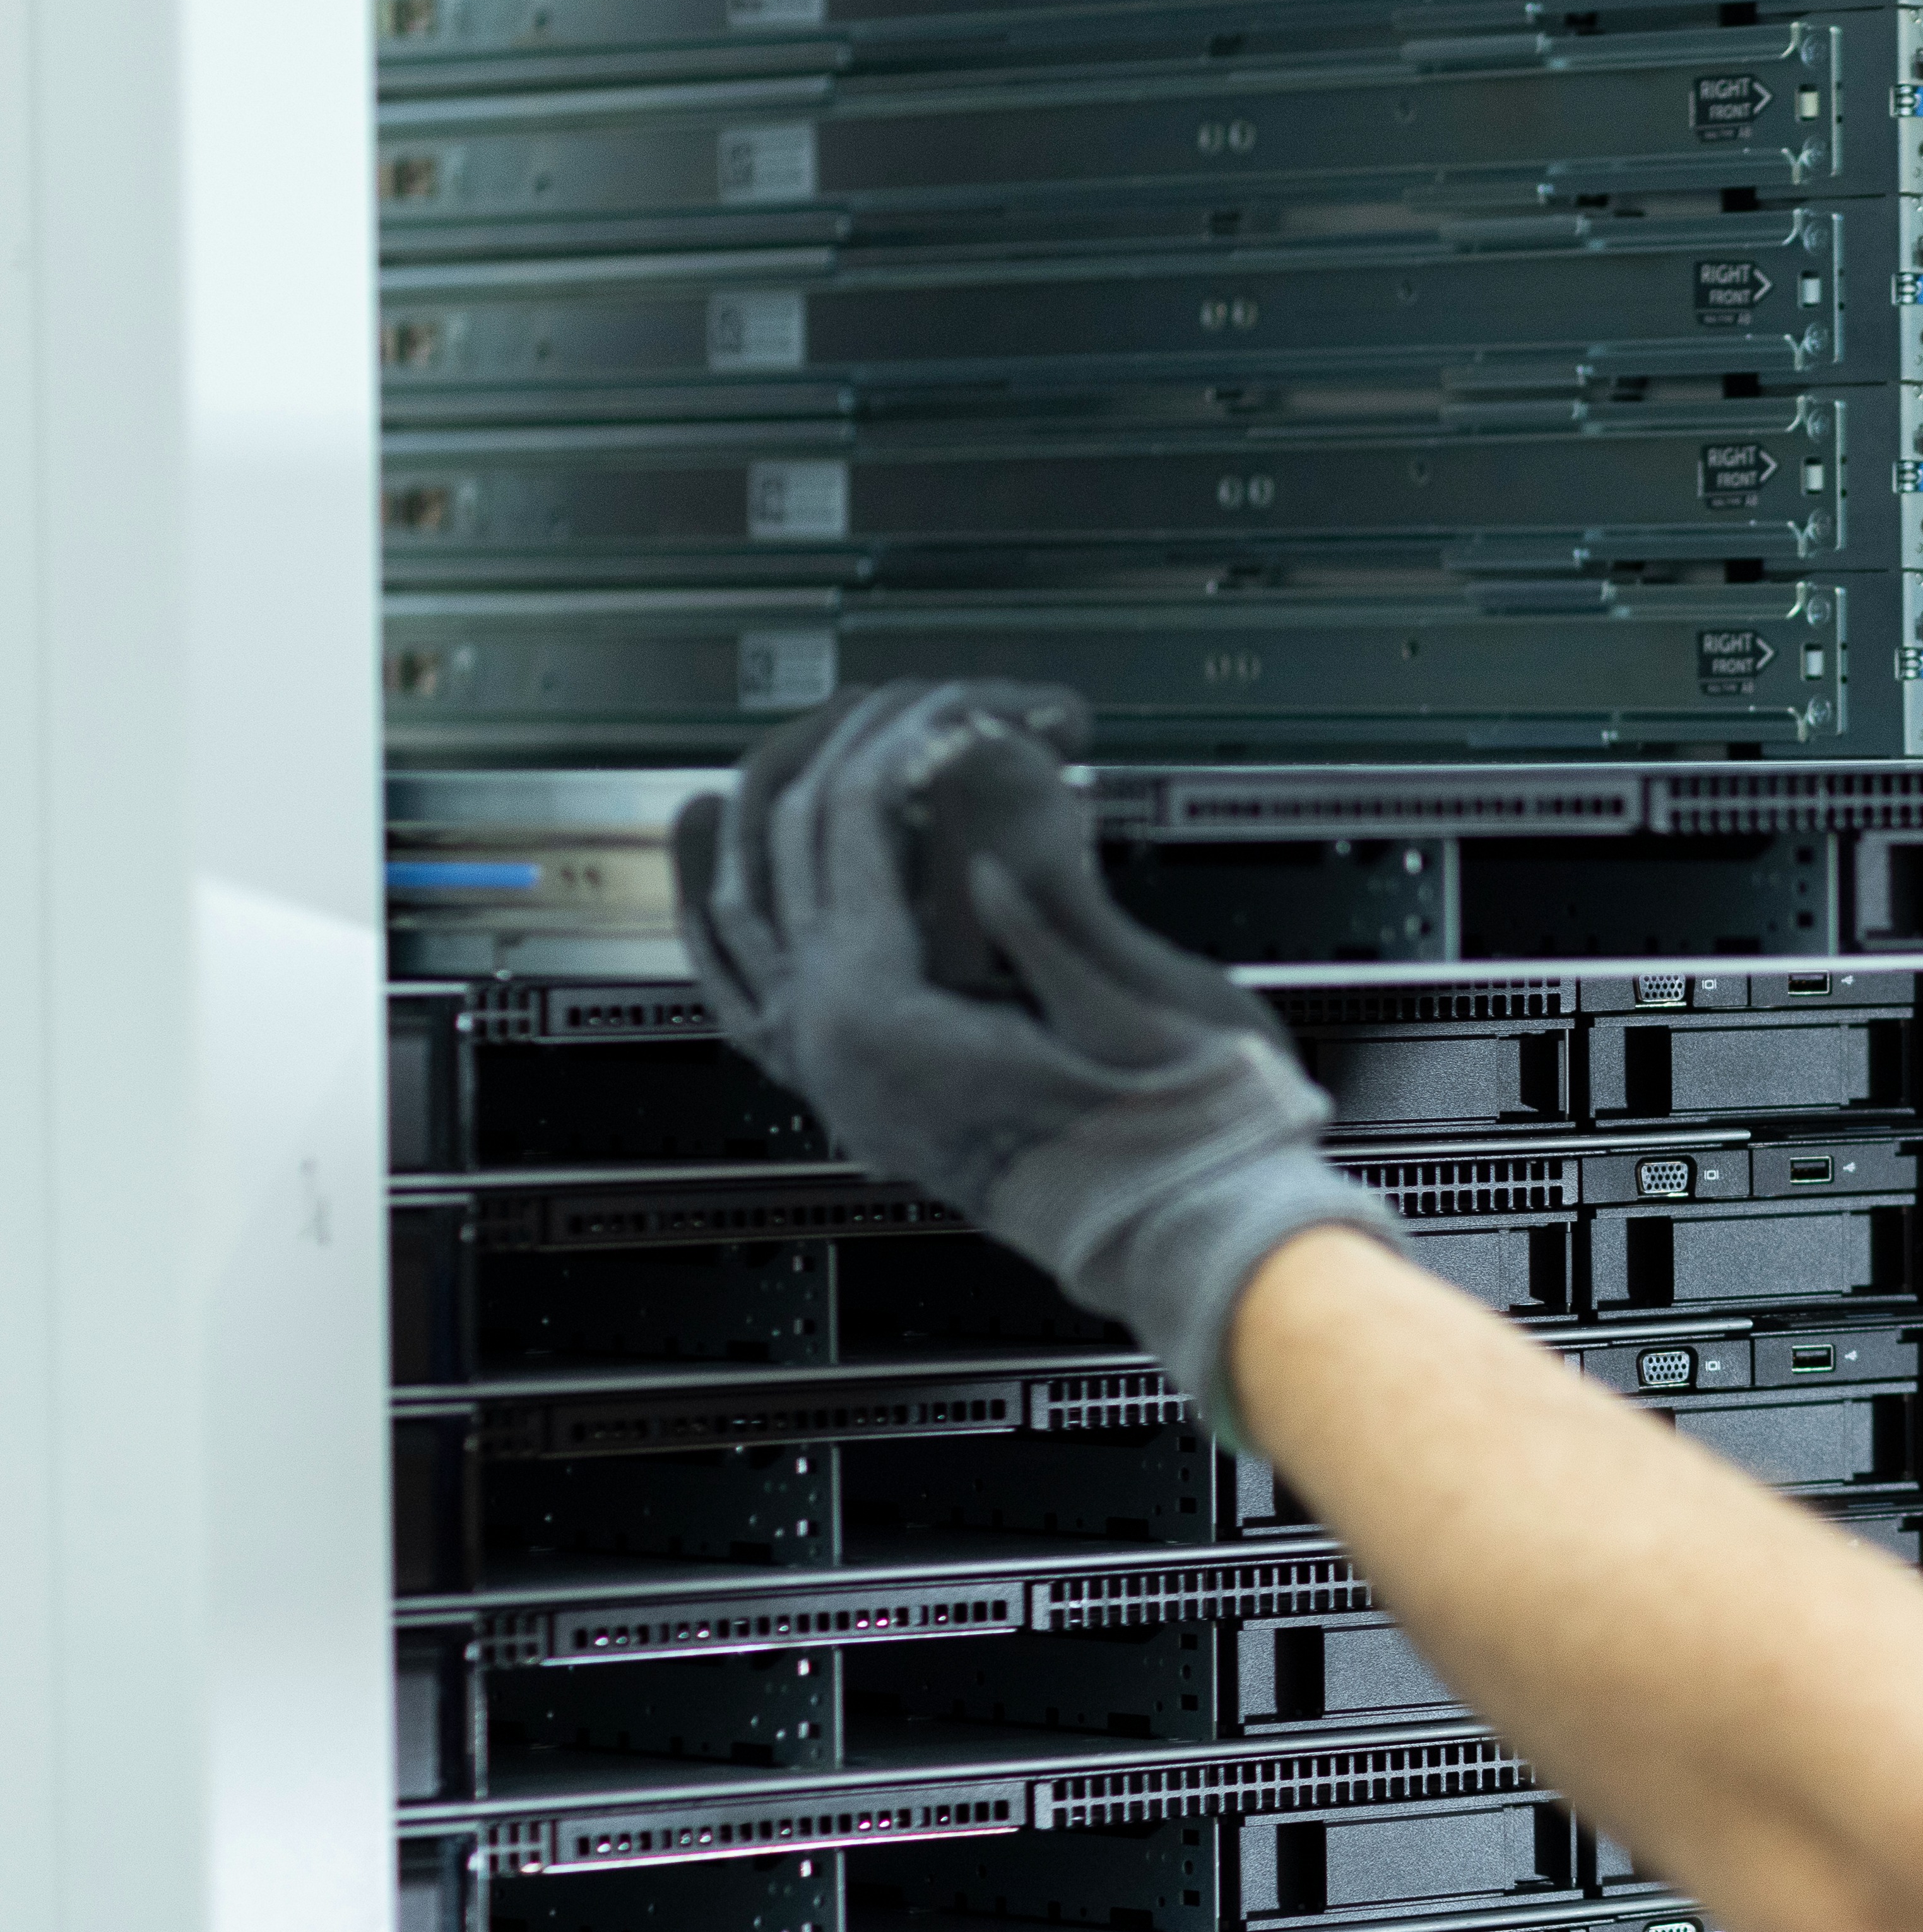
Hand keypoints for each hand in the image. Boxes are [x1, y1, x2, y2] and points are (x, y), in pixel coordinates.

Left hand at [672, 680, 1398, 1433]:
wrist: (1193, 1238)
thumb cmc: (1179, 1137)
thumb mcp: (1125, 994)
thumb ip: (1035, 892)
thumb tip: (986, 794)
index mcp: (881, 1019)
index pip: (848, 820)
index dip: (909, 733)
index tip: (970, 693)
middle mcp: (829, 1047)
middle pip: (786, 848)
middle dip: (851, 750)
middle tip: (919, 701)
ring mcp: (833, 1076)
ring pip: (740, 914)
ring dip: (763, 816)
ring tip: (787, 747)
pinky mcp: (858, 1093)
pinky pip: (746, 992)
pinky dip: (725, 916)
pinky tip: (719, 863)